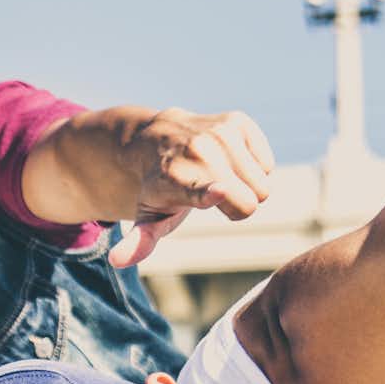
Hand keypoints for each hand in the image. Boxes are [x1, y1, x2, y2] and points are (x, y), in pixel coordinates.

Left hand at [108, 108, 275, 266]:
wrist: (155, 136)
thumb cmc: (159, 186)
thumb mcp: (148, 216)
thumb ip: (139, 242)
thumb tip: (116, 262)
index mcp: (177, 179)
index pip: (201, 189)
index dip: (211, 192)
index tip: (219, 190)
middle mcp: (200, 151)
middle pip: (251, 202)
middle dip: (237, 206)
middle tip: (211, 196)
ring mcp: (221, 132)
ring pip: (263, 184)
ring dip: (246, 187)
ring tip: (219, 177)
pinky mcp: (238, 121)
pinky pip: (267, 164)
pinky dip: (253, 167)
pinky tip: (229, 161)